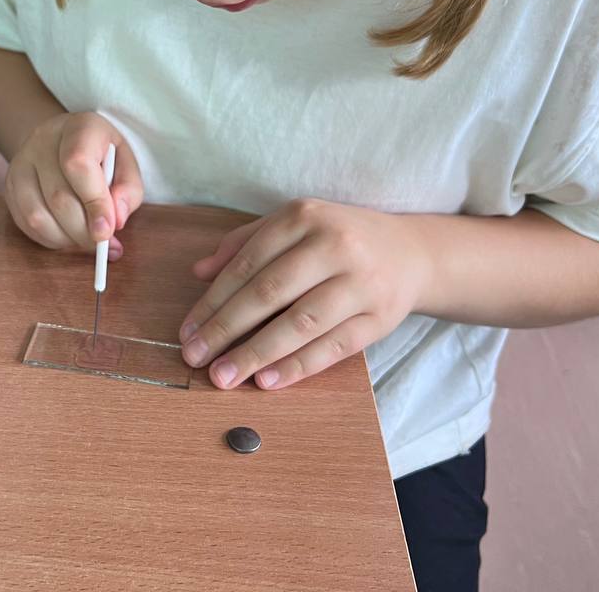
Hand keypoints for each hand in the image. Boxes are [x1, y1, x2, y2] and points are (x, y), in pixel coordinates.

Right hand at [5, 112, 143, 256]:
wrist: (66, 138)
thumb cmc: (102, 154)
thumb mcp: (126, 164)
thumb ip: (128, 191)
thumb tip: (114, 222)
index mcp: (79, 127)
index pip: (79, 165)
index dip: (94, 203)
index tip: (107, 231)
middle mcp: (42, 140)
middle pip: (58, 197)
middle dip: (83, 230)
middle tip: (102, 244)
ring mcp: (21, 162)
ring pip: (37, 215)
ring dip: (65, 239)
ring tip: (85, 241)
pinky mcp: (10, 184)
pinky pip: (25, 224)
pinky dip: (49, 239)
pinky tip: (67, 236)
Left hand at [178, 198, 432, 390]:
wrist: (411, 252)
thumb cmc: (338, 238)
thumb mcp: (294, 225)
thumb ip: (245, 243)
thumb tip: (199, 272)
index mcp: (305, 217)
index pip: (248, 263)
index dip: (213, 299)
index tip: (187, 329)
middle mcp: (334, 245)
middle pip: (269, 293)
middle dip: (225, 329)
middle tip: (194, 357)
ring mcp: (361, 282)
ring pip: (300, 324)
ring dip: (256, 354)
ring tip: (224, 376)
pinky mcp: (380, 318)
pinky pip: (333, 347)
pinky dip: (297, 366)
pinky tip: (267, 381)